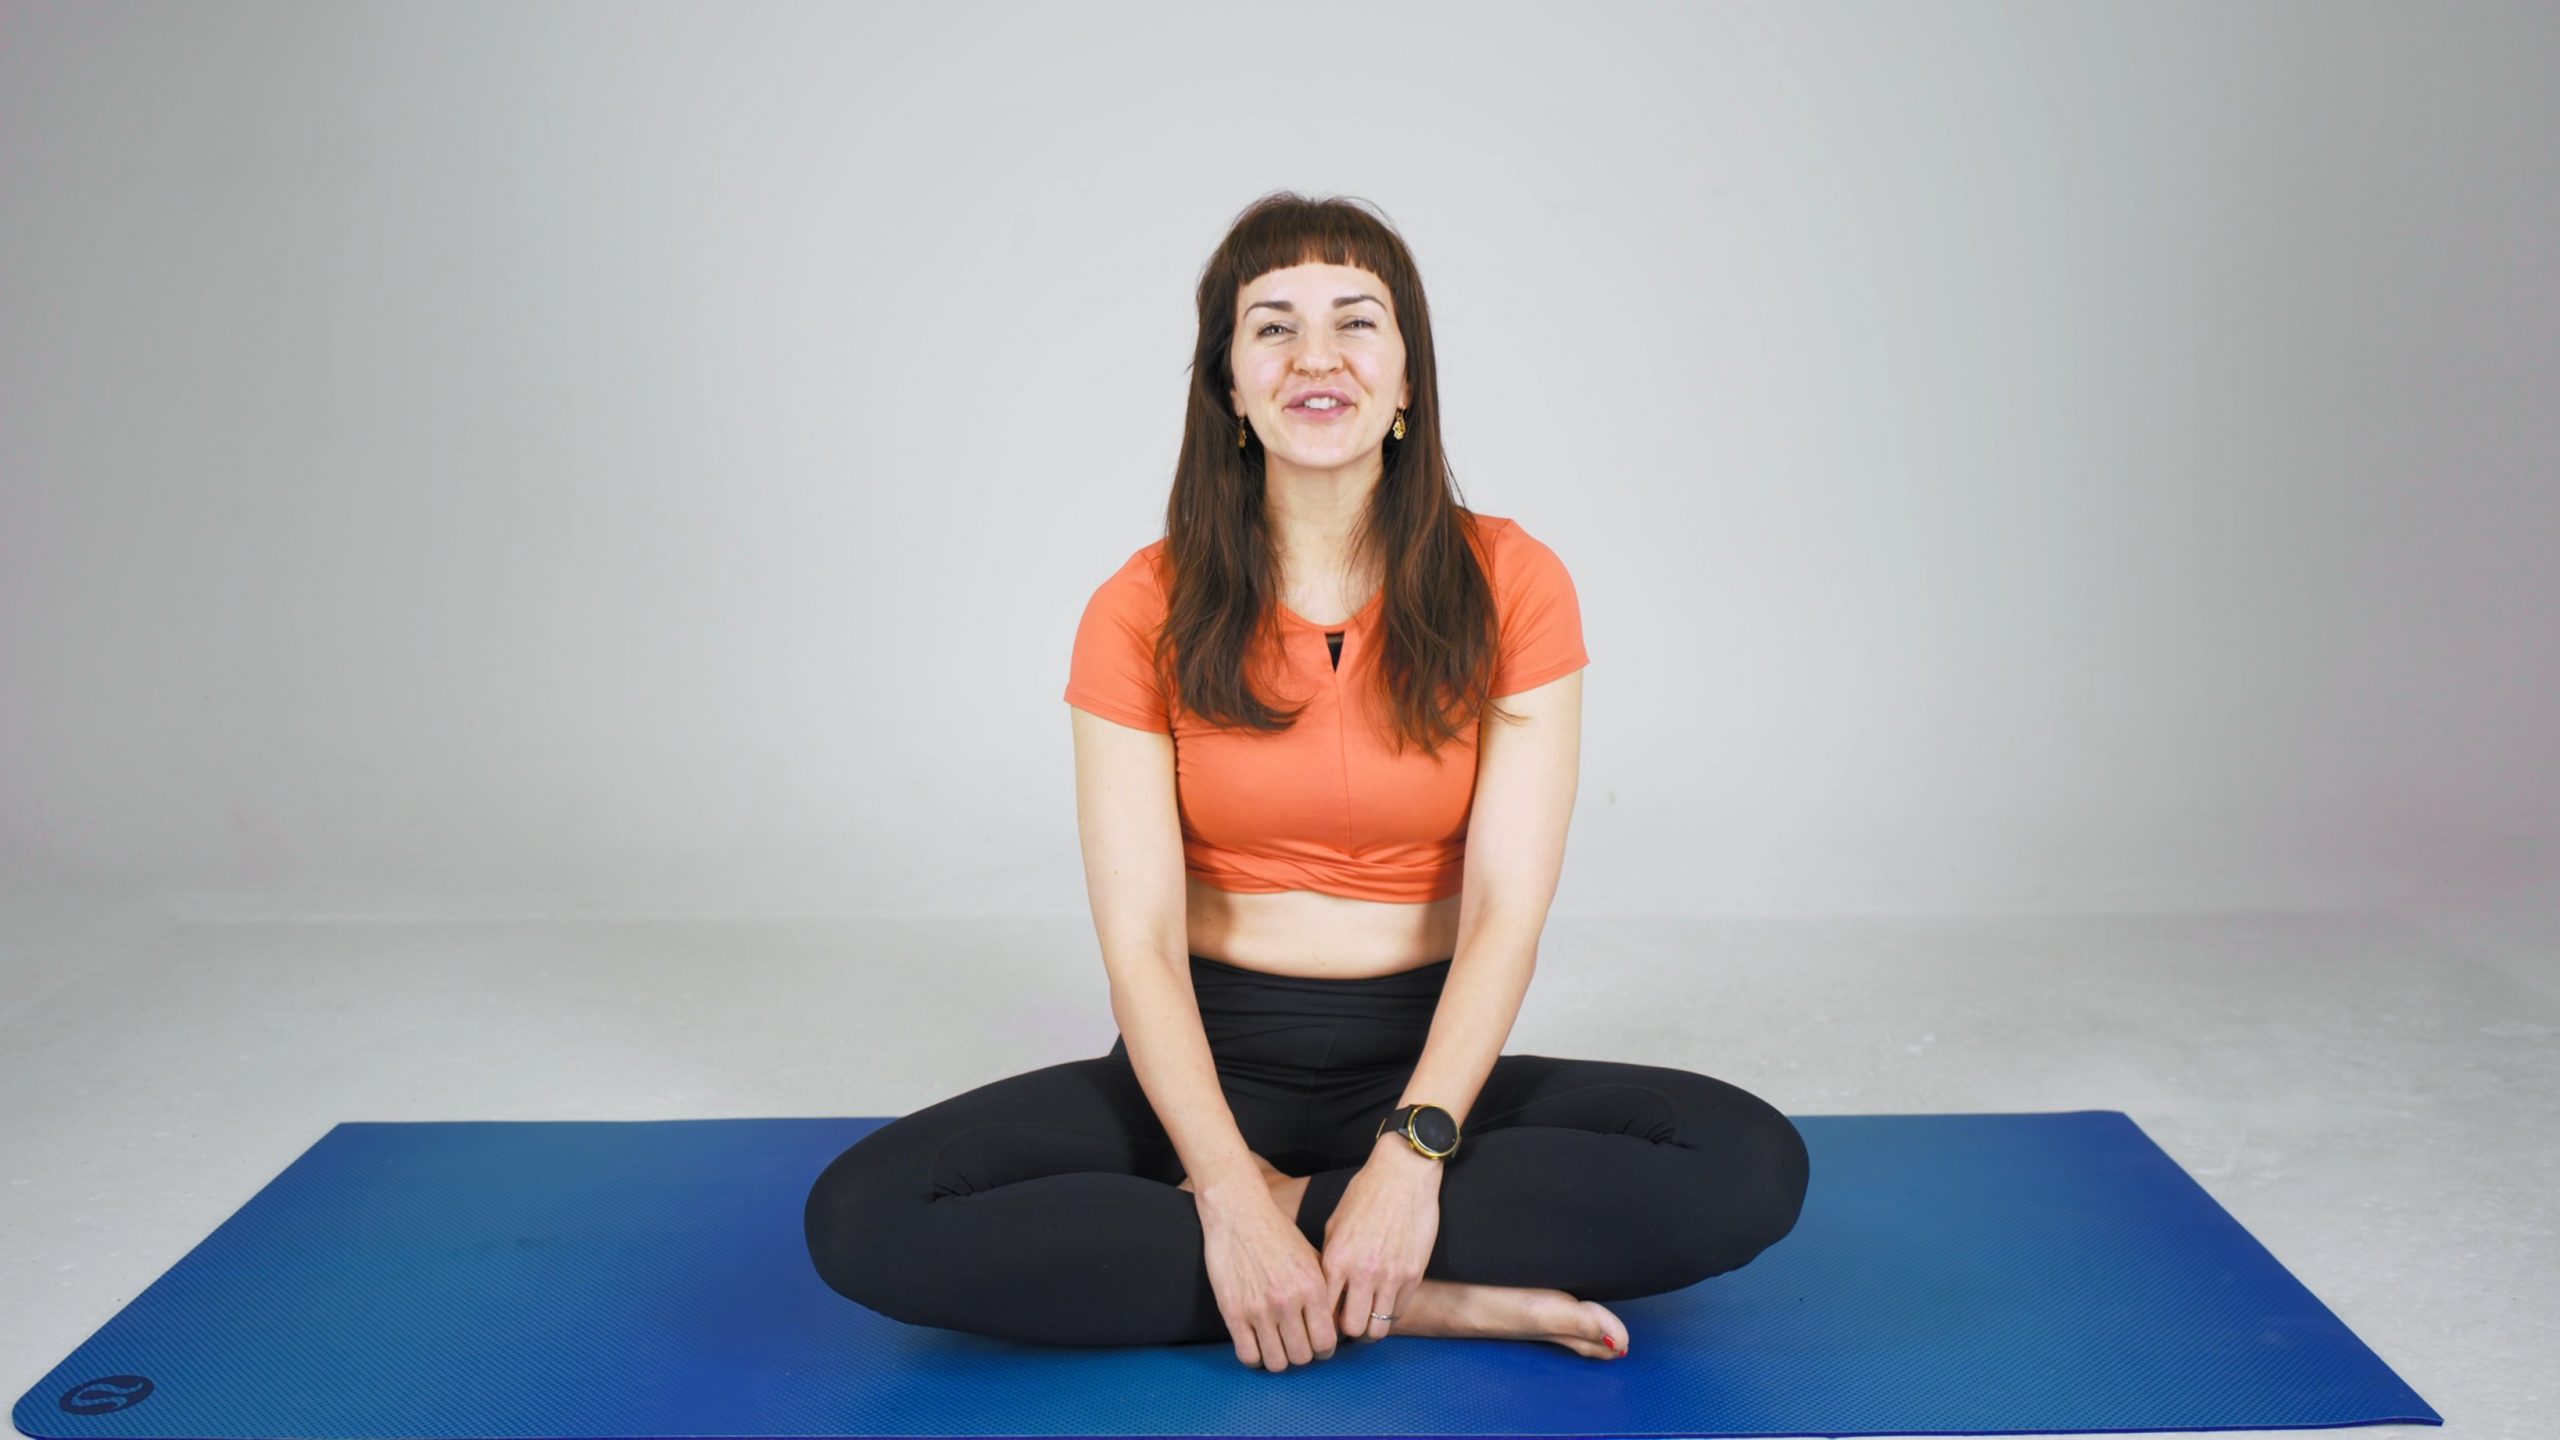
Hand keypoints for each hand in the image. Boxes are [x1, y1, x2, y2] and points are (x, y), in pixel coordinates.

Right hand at [1191, 1163, 1339, 1372]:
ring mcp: (1259, 1309)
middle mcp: (1288, 1301)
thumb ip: (1324, 1291)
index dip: (1323, 1350)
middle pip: (1302, 1356)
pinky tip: (1256, 1344)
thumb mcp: (1311, 1257)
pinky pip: (1248, 1355)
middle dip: (1301, 1355)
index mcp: (1312, 1287)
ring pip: (1276, 1362)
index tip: (1316, 1346)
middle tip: (1294, 1345)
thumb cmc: (1277, 1233)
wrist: (1238, 1213)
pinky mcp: (1233, 1312)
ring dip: (1278, 1359)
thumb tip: (1334, 1324)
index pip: (1326, 1342)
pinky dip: (1254, 1357)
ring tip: (1275, 1346)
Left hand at [1321, 1138, 1442, 1341]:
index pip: (1324, 1312)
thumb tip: (1326, 1293)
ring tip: (1368, 1320)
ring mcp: (1390, 1276)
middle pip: (1352, 1329)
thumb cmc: (1365, 1195)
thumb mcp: (1335, 1225)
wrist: (1403, 1174)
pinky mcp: (1414, 1274)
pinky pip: (1400, 1311)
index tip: (1326, 1322)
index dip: (1323, 1322)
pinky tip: (1386, 1303)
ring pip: (1378, 1328)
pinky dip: (1392, 1313)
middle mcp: (1362, 1272)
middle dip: (1348, 1332)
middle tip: (1348, 1325)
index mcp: (1336, 1259)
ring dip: (1371, 1328)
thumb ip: (1330, 1261)